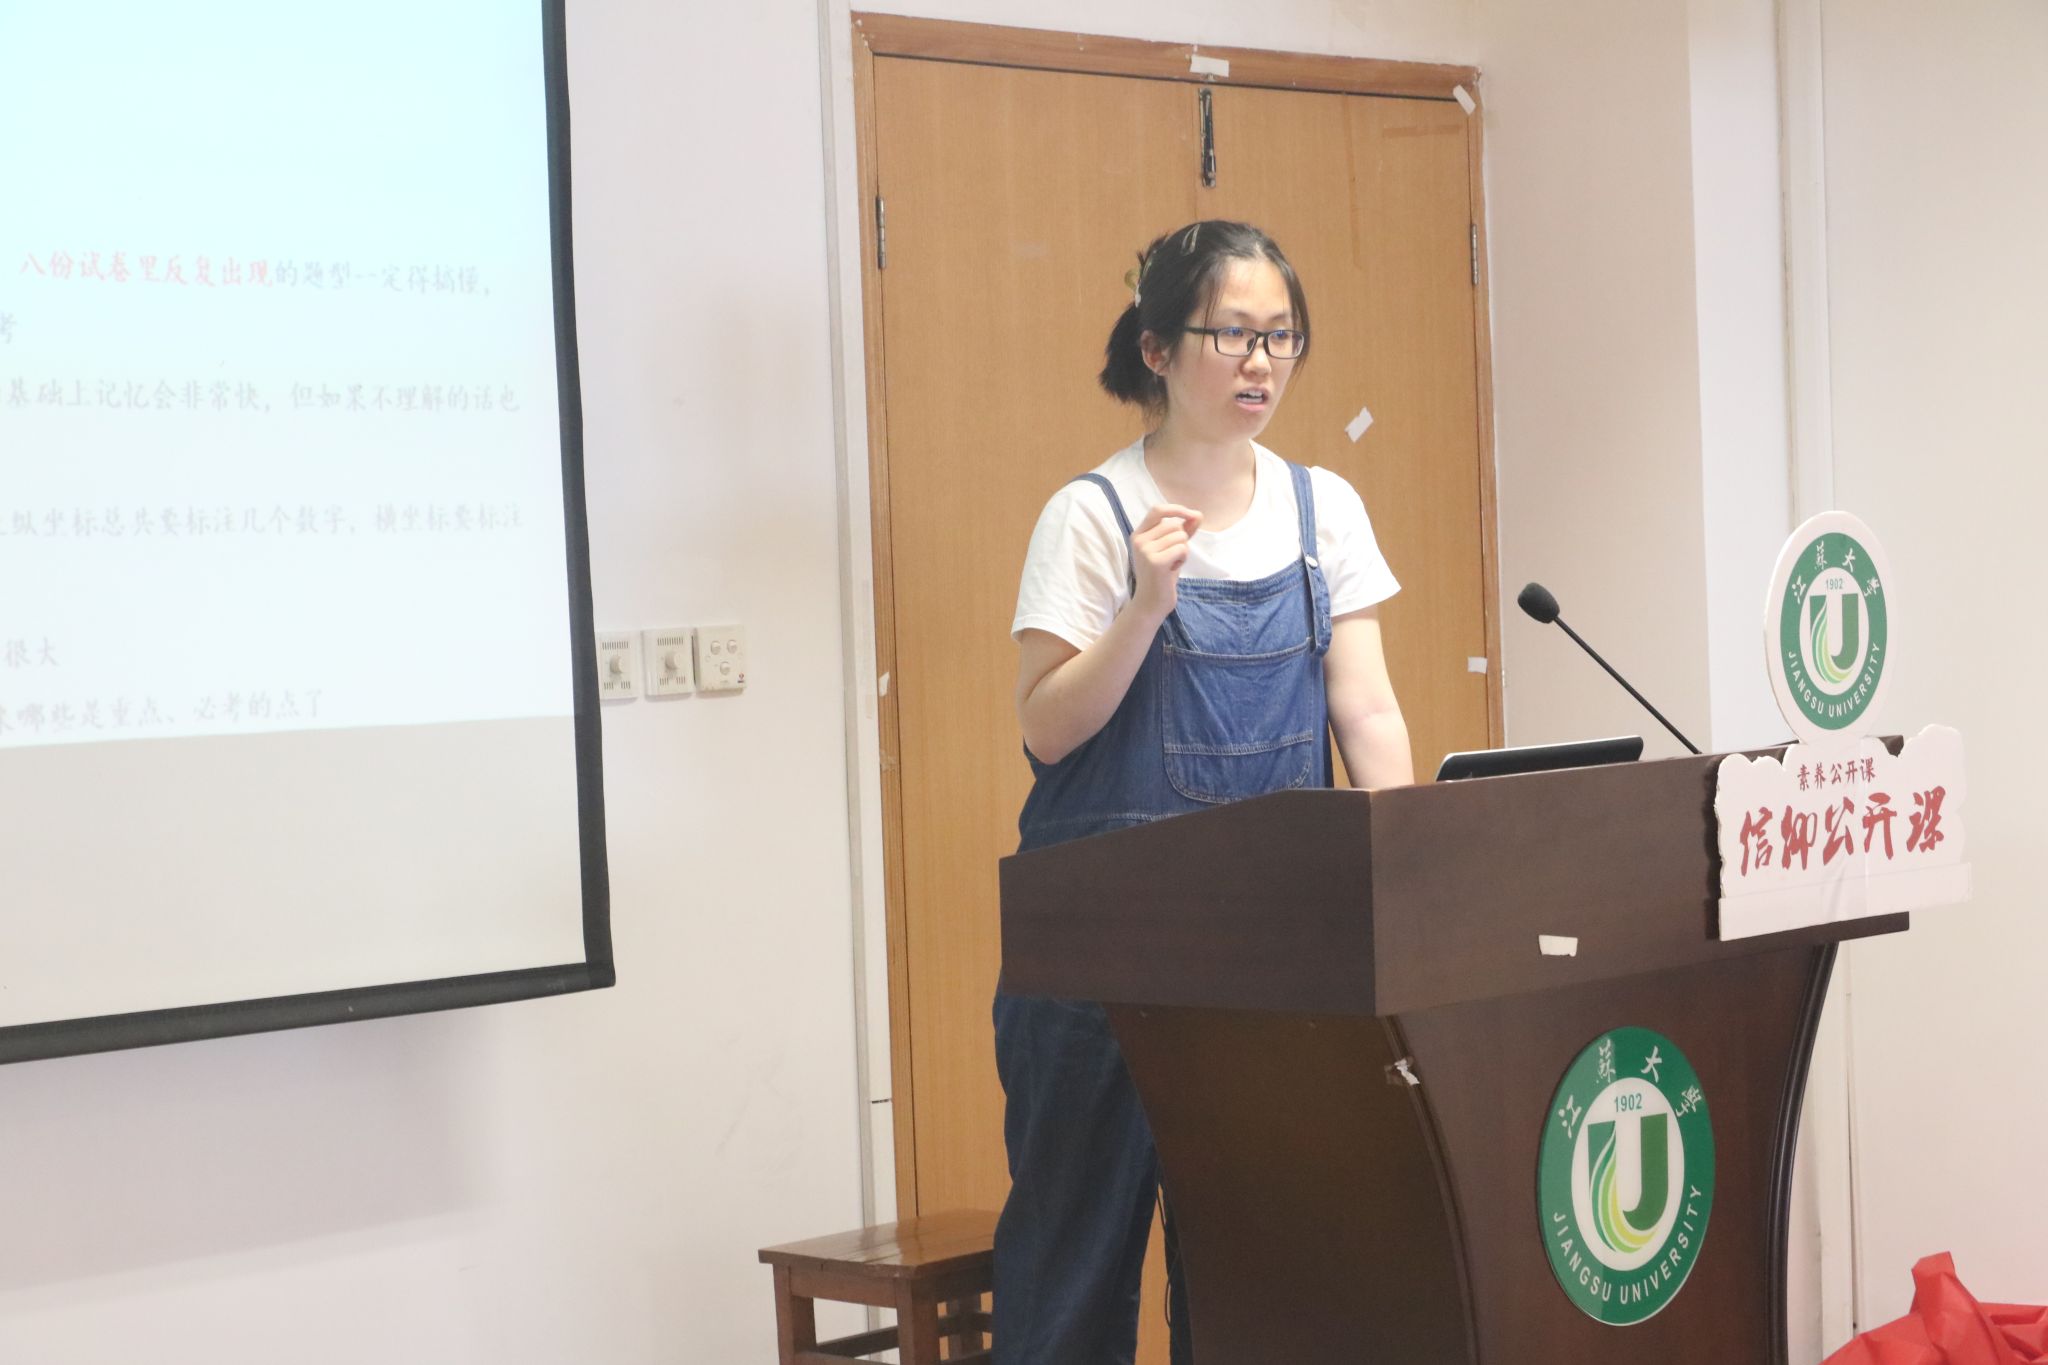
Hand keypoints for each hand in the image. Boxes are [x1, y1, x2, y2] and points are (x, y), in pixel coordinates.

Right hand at [1128, 503, 1203, 621]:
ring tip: (1171, 564)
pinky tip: (1172, 570)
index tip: (1192, 515)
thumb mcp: (1171, 549)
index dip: (1177, 509)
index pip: (1158, 510)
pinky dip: (1182, 559)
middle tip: (1172, 558)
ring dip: (1182, 551)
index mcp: (1139, 534)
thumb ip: (1183, 531)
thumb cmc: (1162, 575)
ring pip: (1180, 537)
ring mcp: (1145, 551)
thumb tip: (1198, 514)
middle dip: (1181, 540)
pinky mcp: (1156, 562)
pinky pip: (1182, 549)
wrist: (1151, 602)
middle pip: (1174, 525)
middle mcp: (1139, 540)